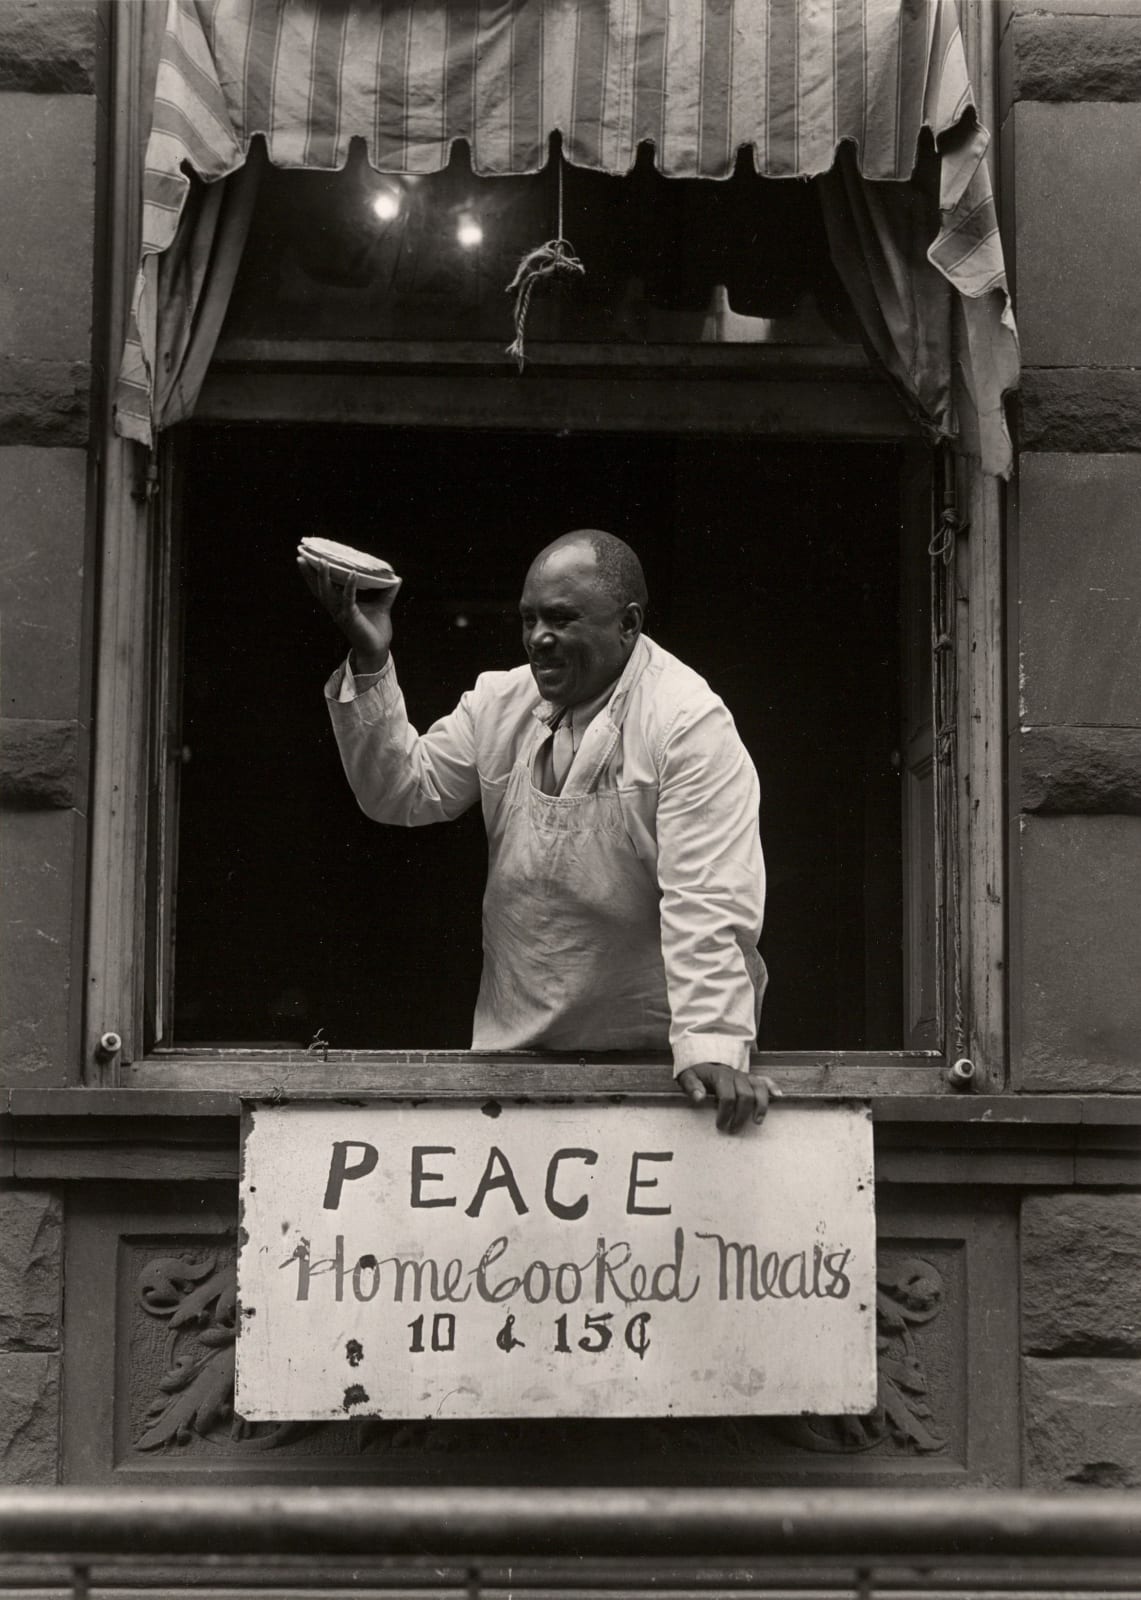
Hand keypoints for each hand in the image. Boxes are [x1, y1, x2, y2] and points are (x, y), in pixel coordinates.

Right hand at [298, 554, 401, 673]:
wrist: (378, 649)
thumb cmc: (376, 629)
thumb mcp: (382, 605)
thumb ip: (387, 591)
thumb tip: (397, 578)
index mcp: (339, 604)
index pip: (323, 587)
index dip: (313, 574)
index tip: (305, 559)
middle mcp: (336, 608)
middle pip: (318, 589)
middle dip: (309, 573)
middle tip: (301, 557)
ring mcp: (341, 613)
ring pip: (328, 592)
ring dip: (324, 576)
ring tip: (323, 561)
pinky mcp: (350, 617)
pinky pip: (348, 599)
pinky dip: (350, 586)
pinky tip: (353, 573)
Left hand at [676, 1063, 779, 1134]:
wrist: (704, 1062)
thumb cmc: (696, 1073)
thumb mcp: (687, 1077)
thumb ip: (692, 1086)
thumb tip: (698, 1098)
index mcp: (720, 1075)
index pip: (727, 1097)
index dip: (725, 1113)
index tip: (720, 1126)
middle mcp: (735, 1075)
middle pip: (745, 1095)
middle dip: (741, 1115)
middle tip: (734, 1129)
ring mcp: (745, 1076)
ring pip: (759, 1088)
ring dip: (761, 1105)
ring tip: (757, 1121)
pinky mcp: (751, 1077)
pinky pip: (765, 1080)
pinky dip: (772, 1087)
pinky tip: (778, 1096)